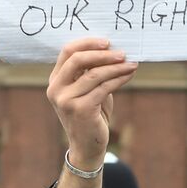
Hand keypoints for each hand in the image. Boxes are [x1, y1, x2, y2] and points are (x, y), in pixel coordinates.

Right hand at [46, 38, 137, 169]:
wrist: (87, 146)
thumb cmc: (91, 116)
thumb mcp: (88, 91)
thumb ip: (92, 73)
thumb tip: (112, 51)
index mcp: (55, 80)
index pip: (67, 52)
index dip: (87, 43)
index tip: (107, 41)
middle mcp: (56, 88)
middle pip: (77, 59)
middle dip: (102, 53)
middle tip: (122, 52)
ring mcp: (66, 99)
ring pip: (94, 74)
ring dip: (115, 67)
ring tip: (131, 63)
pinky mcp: (81, 109)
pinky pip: (104, 88)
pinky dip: (119, 79)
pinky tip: (129, 75)